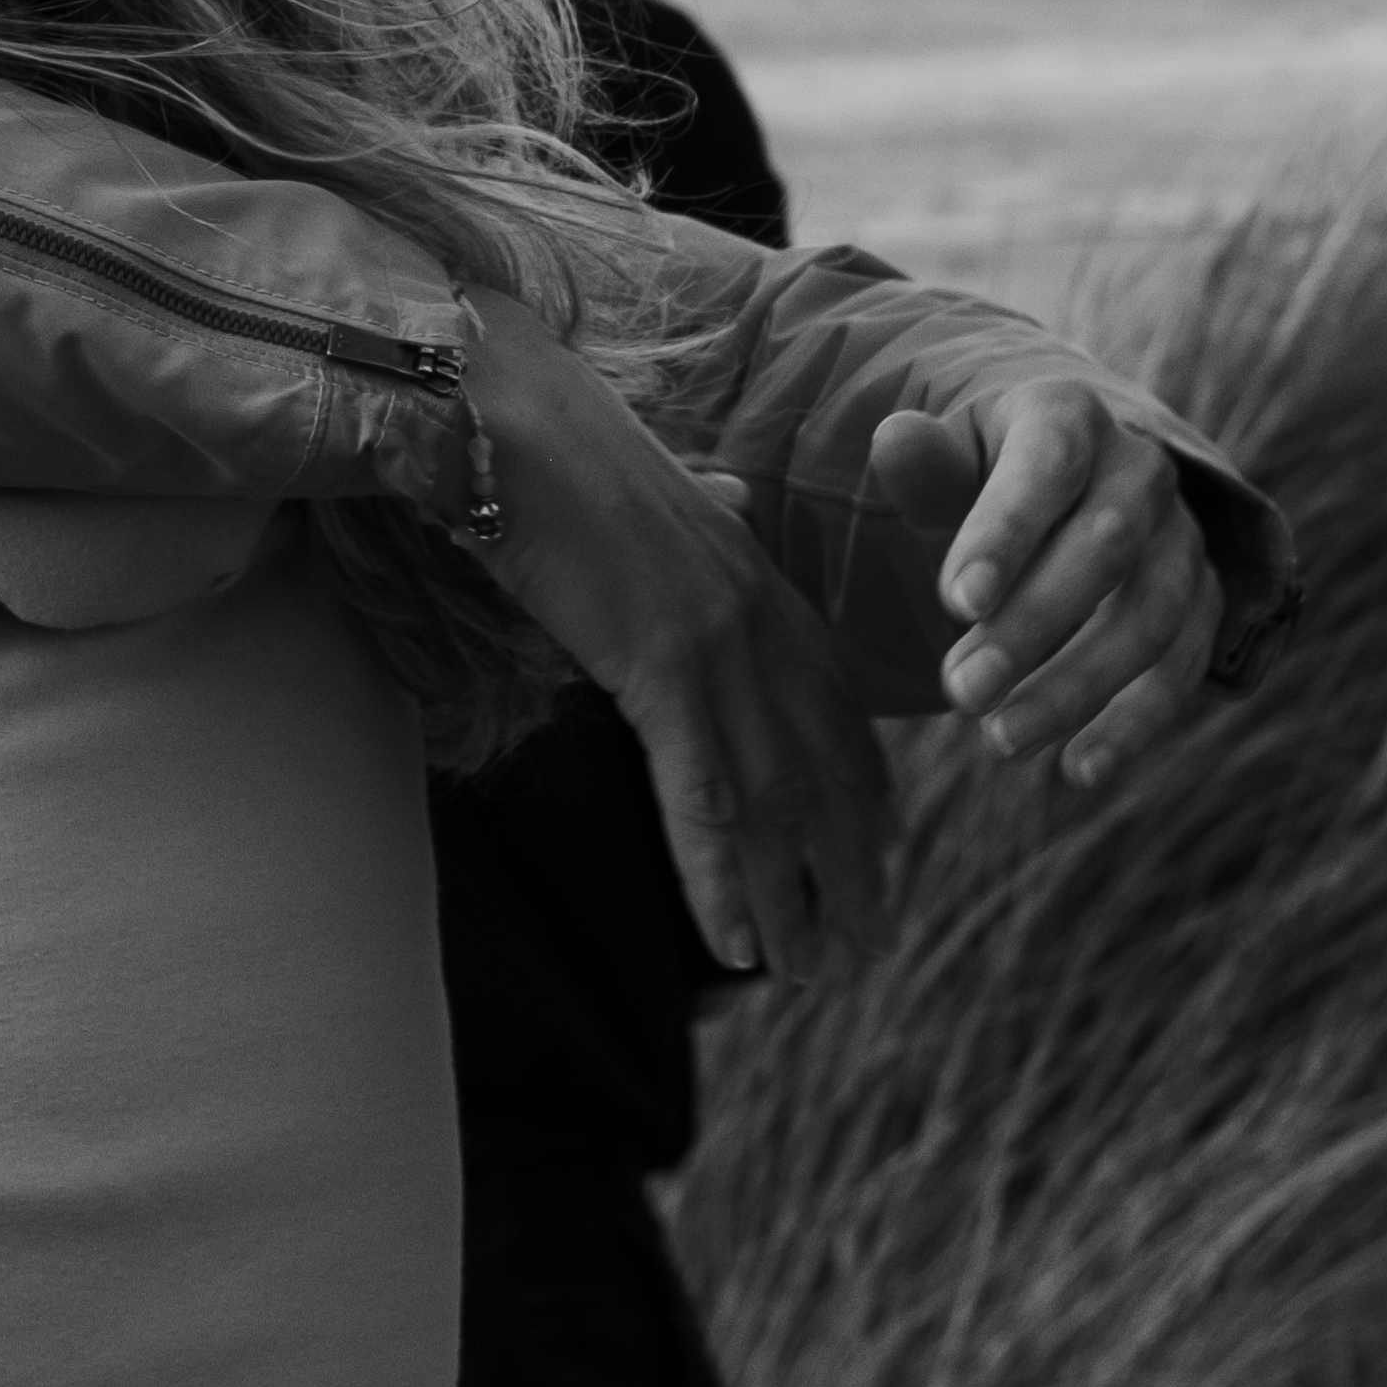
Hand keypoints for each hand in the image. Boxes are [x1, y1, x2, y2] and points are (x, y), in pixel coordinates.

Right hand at [461, 288, 892, 978]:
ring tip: (811, 972)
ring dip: (798, 900)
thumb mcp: (660, 488)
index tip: (880, 867)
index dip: (867, 801)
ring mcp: (719, 645)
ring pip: (775, 803)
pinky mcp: (661, 665)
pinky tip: (739, 945)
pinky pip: (703, 798)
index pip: (841, 717)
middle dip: (854, 870)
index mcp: (765, 586)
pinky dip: (724, 881)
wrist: (506, 415)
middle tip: (866, 949)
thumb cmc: (562, 447)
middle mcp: (763, 621)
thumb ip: (708, 512)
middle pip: (828, 774)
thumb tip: (728, 498)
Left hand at [869, 380, 1224, 789]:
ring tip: (1001, 739)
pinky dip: (1136, 723)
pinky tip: (1079, 770)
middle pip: (1107, 547)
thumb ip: (926, 468)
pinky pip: (1184, 667)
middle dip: (1034, 624)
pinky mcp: (1203, 600)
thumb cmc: (986, 475)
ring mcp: (1182, 538)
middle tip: (962, 691)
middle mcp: (1142, 470)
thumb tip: (892, 438)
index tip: (956, 602)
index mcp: (1070, 416)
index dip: (1006, 533)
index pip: (1046, 466)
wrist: (1067, 481)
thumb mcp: (950, 461)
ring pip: (1152, 616)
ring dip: (1079, 685)